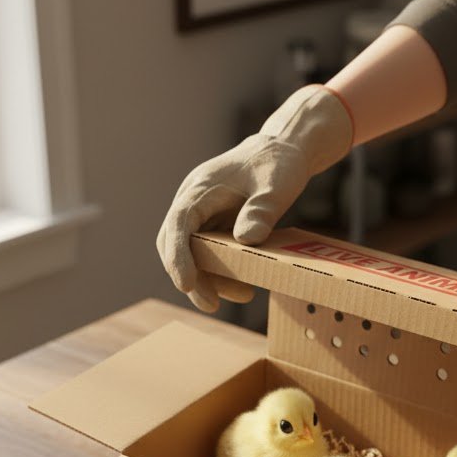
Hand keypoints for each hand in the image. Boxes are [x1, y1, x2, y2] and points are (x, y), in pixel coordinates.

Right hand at [156, 85, 351, 312]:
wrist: (281, 151)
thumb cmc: (278, 165)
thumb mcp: (277, 185)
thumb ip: (263, 209)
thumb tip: (245, 240)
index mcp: (201, 187)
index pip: (179, 223)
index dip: (178, 256)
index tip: (186, 284)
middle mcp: (193, 202)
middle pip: (174, 244)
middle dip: (190, 277)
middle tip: (211, 304)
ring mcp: (200, 215)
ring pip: (189, 254)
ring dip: (208, 280)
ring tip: (243, 296)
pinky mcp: (212, 227)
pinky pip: (207, 255)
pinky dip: (220, 274)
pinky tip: (244, 287)